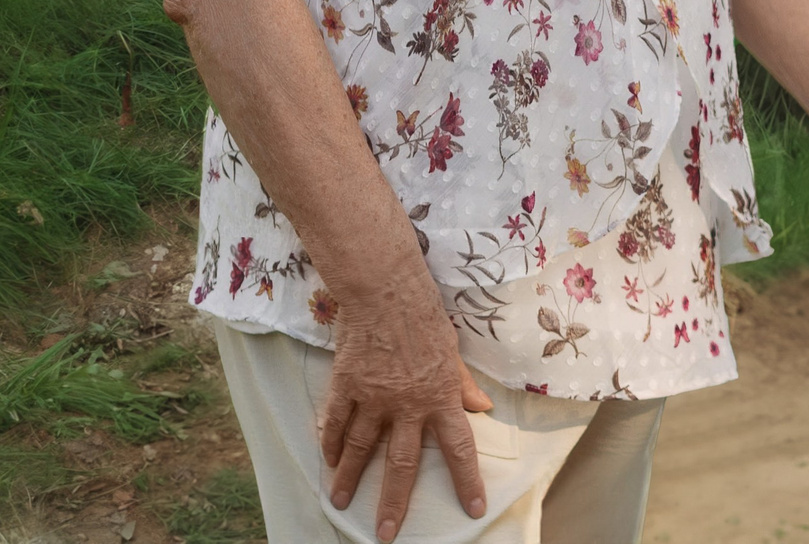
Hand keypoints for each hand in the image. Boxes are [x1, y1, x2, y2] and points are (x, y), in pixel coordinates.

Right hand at [318, 276, 491, 539]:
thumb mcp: (453, 350)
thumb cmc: (425, 315)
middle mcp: (407, 404)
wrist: (385, 289)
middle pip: (400, 463)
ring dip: (348, 478)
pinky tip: (326, 461)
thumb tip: (483, 407)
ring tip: (339, 502)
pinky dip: (328, 444)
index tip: (473, 509)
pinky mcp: (345, 386)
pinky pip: (334, 423)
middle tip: (385, 533)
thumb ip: (464, 384)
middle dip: (393, 502)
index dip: (468, 480)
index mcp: (440, 396)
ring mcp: (373, 397)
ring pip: (358, 449)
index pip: (459, 447)